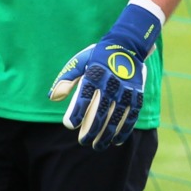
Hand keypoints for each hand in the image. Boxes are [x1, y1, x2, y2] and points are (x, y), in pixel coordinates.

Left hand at [49, 1, 161, 150]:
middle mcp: (111, 84)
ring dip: (107, 135)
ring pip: (116, 118)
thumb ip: (65, 79)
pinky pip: (131, 116)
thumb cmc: (98, 57)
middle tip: (83, 142)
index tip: (70, 125)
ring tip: (98, 146)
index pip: (84, 97)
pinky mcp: (137, 95)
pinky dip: (124, 130)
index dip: (77, 112)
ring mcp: (125, 90)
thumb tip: (53, 98)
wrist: (128, 45)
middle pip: (100, 112)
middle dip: (91, 131)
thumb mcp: (79, 61)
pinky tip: (116, 140)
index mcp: (95, 74)